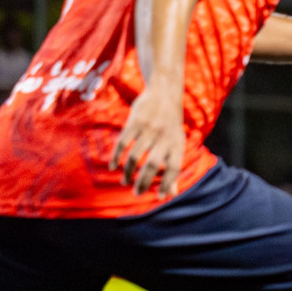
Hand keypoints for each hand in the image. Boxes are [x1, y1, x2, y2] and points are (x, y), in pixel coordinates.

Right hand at [111, 83, 185, 197]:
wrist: (165, 93)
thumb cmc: (171, 125)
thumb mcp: (177, 143)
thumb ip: (173, 167)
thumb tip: (171, 193)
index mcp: (178, 143)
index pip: (175, 167)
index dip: (168, 183)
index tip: (160, 197)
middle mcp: (165, 137)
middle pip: (153, 164)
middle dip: (144, 182)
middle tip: (137, 193)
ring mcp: (150, 128)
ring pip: (135, 156)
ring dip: (129, 172)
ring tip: (125, 181)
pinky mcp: (135, 122)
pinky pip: (123, 143)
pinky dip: (116, 156)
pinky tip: (113, 166)